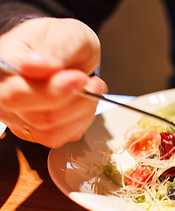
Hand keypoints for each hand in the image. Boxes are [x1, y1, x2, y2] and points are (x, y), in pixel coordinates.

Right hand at [0, 17, 106, 147]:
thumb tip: (36, 66)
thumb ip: (55, 48)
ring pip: (50, 129)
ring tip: (90, 86)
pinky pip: (61, 136)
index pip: (15, 91)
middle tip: (87, 80)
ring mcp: (18, 116)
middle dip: (72, 99)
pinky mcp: (36, 131)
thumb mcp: (67, 33)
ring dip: (80, 109)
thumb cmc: (62, 42)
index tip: (79, 78)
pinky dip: (80, 119)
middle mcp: (4, 93)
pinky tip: (83, 101)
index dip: (51, 90)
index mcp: (3, 63)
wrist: (68, 53)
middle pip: (34, 115)